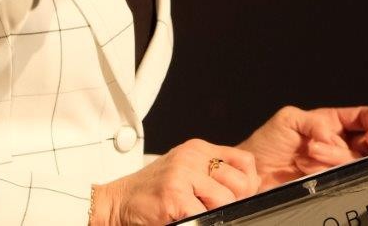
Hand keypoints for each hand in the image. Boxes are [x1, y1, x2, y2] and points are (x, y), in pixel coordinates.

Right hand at [91, 139, 260, 225]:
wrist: (117, 202)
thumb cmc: (152, 192)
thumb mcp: (185, 172)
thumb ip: (212, 175)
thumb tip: (250, 189)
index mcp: (198, 149)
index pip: (245, 161)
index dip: (248, 184)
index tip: (236, 198)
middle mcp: (192, 156)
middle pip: (241, 183)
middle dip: (232, 203)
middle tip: (211, 210)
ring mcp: (182, 173)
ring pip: (226, 201)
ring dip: (214, 214)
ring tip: (195, 213)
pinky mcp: (173, 194)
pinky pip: (205, 215)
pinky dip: (198, 221)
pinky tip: (183, 217)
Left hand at [239, 105, 367, 188]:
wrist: (256, 171)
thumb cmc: (268, 143)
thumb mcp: (288, 119)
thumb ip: (313, 122)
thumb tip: (330, 133)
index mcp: (328, 124)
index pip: (357, 118)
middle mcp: (337, 144)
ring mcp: (335, 165)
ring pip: (356, 159)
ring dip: (336, 154)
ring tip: (310, 150)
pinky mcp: (330, 182)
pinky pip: (343, 176)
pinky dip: (327, 169)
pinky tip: (309, 166)